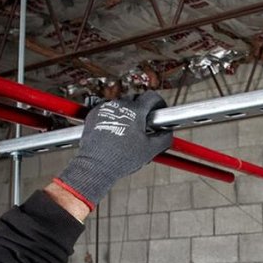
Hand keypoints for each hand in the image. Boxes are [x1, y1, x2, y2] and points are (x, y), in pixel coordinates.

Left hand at [55, 91, 171, 209]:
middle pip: (136, 99)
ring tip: (129, 130)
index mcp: (135, 111)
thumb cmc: (122, 158)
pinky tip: (115, 131)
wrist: (96, 165)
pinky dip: (113, 118)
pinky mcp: (94, 115)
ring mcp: (105, 108)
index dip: (159, 103)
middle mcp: (119, 105)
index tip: (159, 111)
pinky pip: (108, 111)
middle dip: (143, 109)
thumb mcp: (150, 149)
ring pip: (121, 105)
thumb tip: (168, 132)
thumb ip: (164, 138)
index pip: (152, 96)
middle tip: (145, 124)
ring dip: (128, 113)